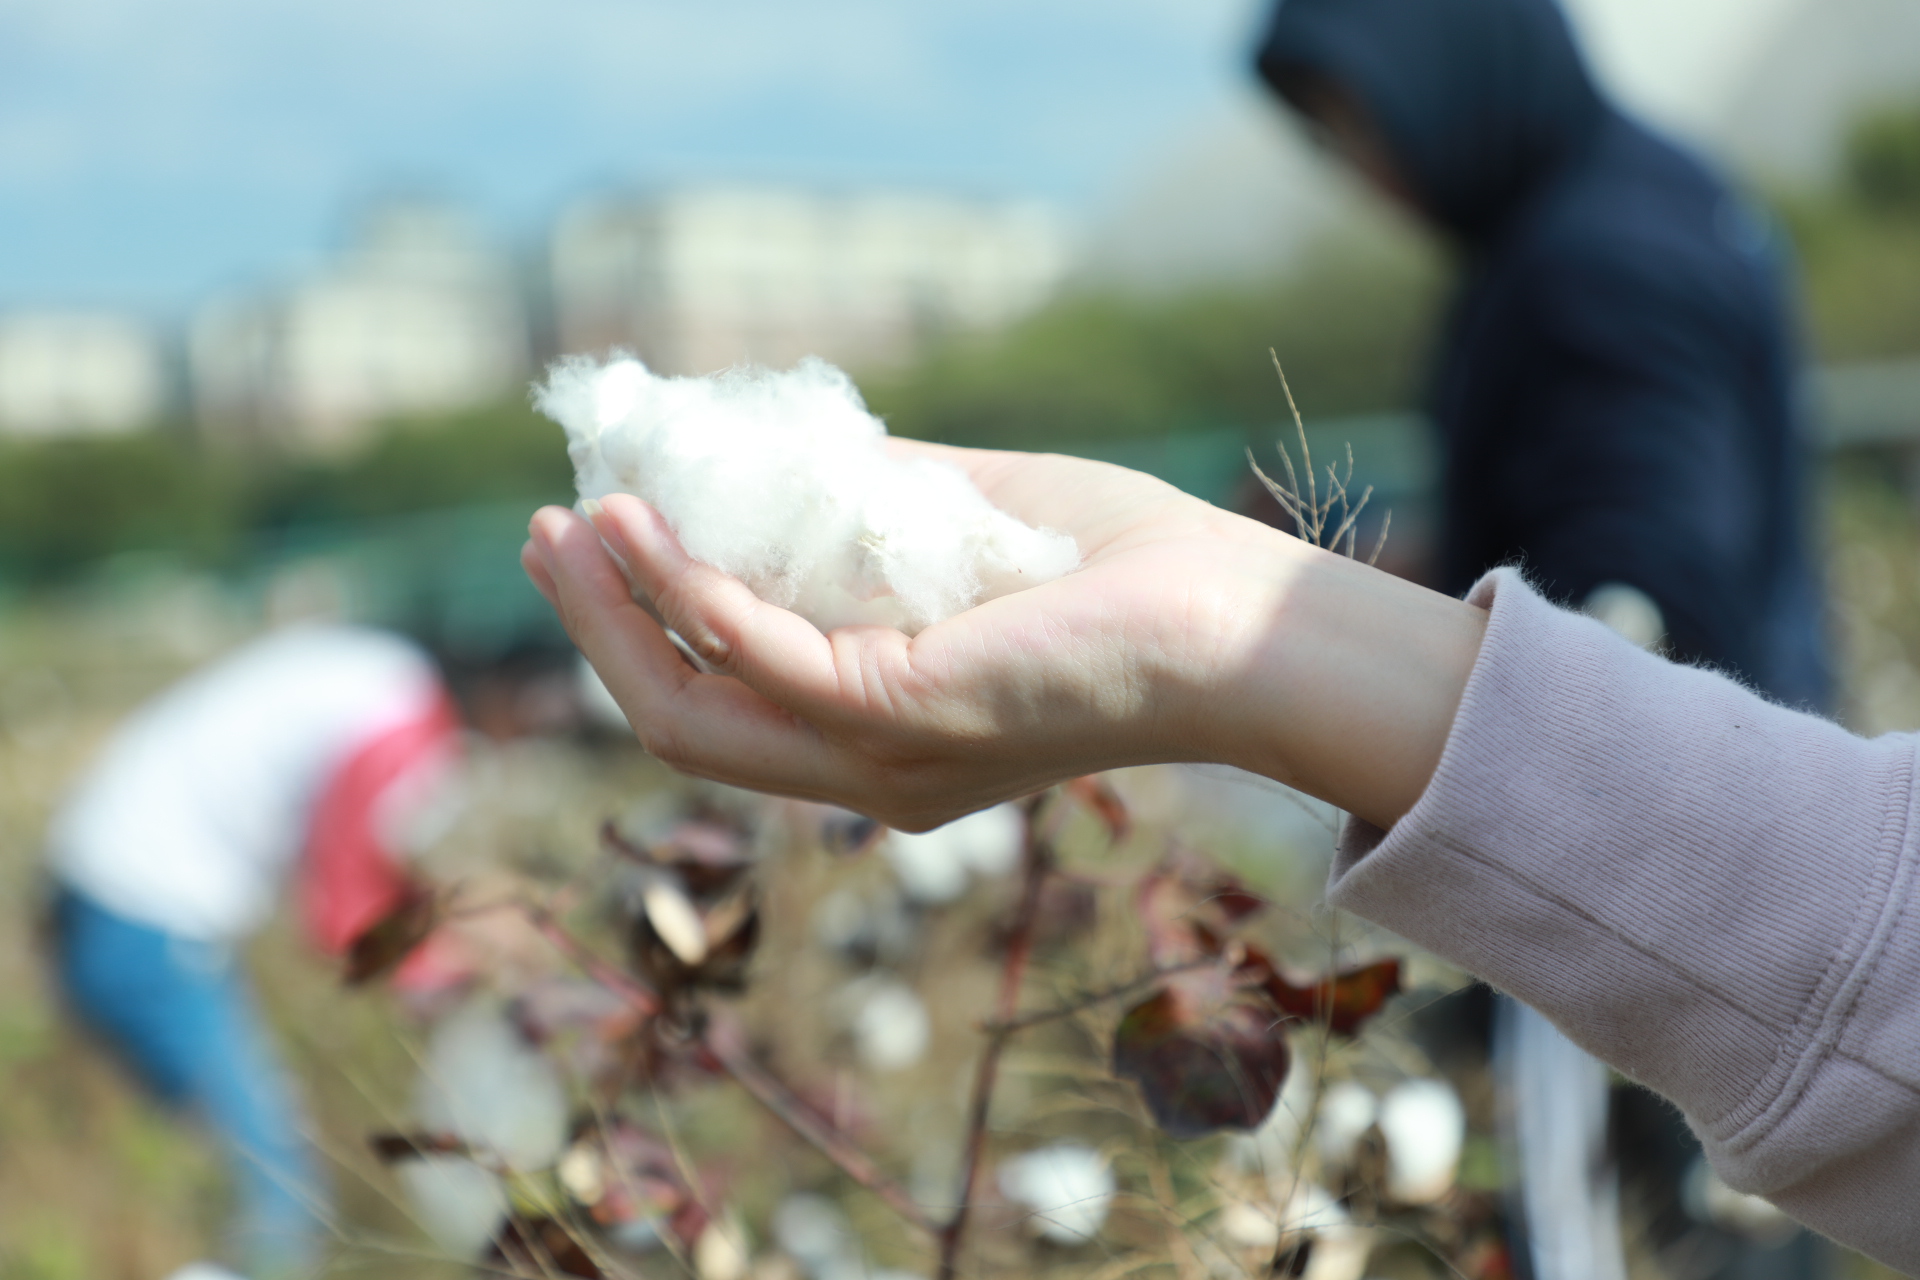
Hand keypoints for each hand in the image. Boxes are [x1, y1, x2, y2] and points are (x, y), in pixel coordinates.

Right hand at [522, 441, 1483, 829]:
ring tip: (571, 523)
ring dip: (614, 616)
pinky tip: (645, 522)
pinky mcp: (903, 718)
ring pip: (691, 711)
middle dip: (600, 631)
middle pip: (681, 720)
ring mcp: (881, 761)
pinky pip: (757, 656)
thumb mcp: (963, 531)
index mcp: (880, 743)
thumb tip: (779, 451)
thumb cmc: (1119, 572)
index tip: (599, 542)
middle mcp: (867, 775)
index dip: (645, 634)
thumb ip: (870, 510)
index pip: (727, 708)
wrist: (1233, 620)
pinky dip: (685, 588)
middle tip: (550, 534)